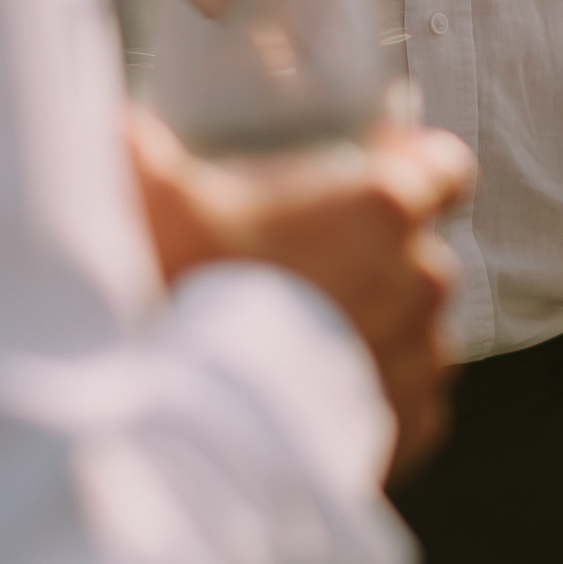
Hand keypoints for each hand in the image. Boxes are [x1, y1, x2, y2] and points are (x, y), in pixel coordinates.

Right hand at [128, 111, 475, 481]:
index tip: (366, 175)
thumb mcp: (149, 197)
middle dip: (373, 256)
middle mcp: (419, 280)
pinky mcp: (412, 428)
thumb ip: (141, 148)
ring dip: (373, 328)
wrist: (182, 435)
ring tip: (295, 341)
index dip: (410, 165)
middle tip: (296, 269)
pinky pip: (408, 398)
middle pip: (419, 253)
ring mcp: (422, 359)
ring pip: (415, 328)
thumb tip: (119, 129)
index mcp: (381, 208)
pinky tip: (312, 395)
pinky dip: (370, 394)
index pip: (444, 167)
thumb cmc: (177, 297)